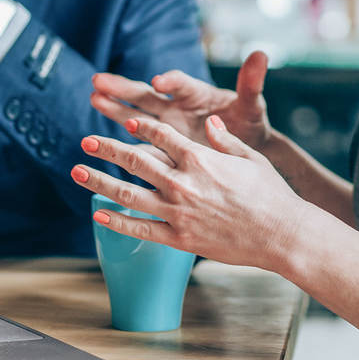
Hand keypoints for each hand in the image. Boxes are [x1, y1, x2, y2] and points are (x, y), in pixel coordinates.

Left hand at [71, 114, 307, 271]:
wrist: (281, 234)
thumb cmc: (271, 194)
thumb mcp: (250, 158)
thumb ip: (224, 140)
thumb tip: (210, 123)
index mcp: (200, 158)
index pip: (161, 136)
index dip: (140, 127)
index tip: (125, 121)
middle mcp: (184, 182)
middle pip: (136, 160)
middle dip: (107, 148)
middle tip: (85, 141)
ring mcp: (179, 211)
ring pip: (129, 193)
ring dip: (100, 181)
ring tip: (77, 172)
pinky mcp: (180, 238)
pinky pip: (142, 229)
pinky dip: (118, 222)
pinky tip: (99, 215)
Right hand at [91, 50, 272, 149]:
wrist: (246, 151)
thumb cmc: (250, 125)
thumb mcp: (252, 106)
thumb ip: (251, 84)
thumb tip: (261, 54)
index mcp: (197, 93)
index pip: (181, 83)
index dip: (170, 80)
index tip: (158, 82)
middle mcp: (177, 105)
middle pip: (147, 95)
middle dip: (124, 88)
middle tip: (99, 81)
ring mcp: (167, 124)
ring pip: (136, 114)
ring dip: (114, 106)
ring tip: (93, 96)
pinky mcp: (163, 144)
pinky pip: (139, 140)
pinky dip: (121, 139)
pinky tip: (99, 137)